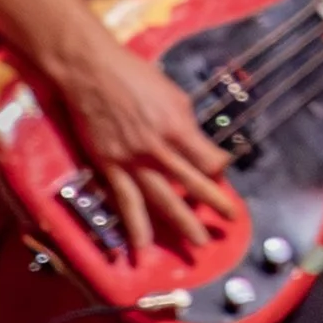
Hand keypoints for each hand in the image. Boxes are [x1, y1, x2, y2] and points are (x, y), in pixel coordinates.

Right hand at [60, 36, 243, 258]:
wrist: (92, 73)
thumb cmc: (135, 76)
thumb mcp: (172, 93)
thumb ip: (184, 123)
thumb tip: (195, 145)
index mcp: (177, 126)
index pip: (207, 158)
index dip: (218, 169)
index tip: (222, 174)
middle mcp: (158, 148)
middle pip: (191, 182)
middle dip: (213, 202)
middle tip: (231, 220)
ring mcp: (133, 161)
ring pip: (162, 199)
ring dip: (182, 222)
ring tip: (198, 243)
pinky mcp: (110, 168)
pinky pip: (125, 202)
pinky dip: (135, 227)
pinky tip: (142, 249)